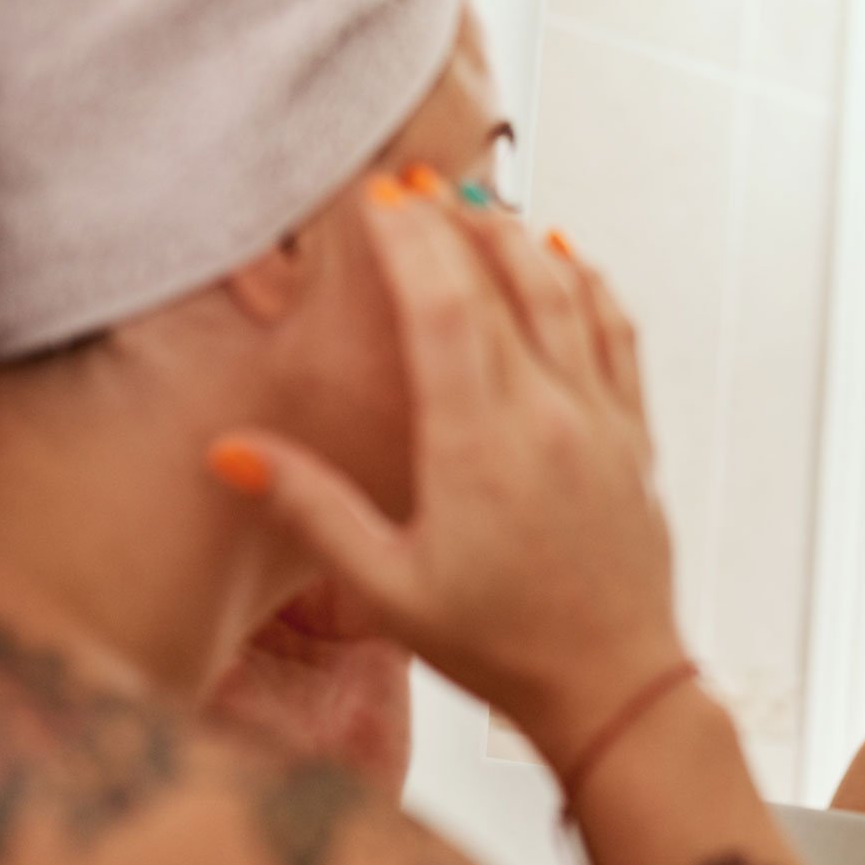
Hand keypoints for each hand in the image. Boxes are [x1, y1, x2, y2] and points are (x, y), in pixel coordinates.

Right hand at [208, 180, 683, 774]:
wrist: (613, 685)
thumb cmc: (496, 645)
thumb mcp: (388, 592)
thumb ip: (311, 511)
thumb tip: (230, 450)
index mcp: (480, 445)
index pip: (445, 307)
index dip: (411, 241)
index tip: (380, 195)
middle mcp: (549, 415)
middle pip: (503, 282)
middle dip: (455, 220)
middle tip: (414, 179)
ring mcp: (601, 419)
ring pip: (566, 293)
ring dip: (519, 238)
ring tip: (476, 201)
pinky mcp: (635, 434)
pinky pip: (617, 331)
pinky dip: (588, 280)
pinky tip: (565, 254)